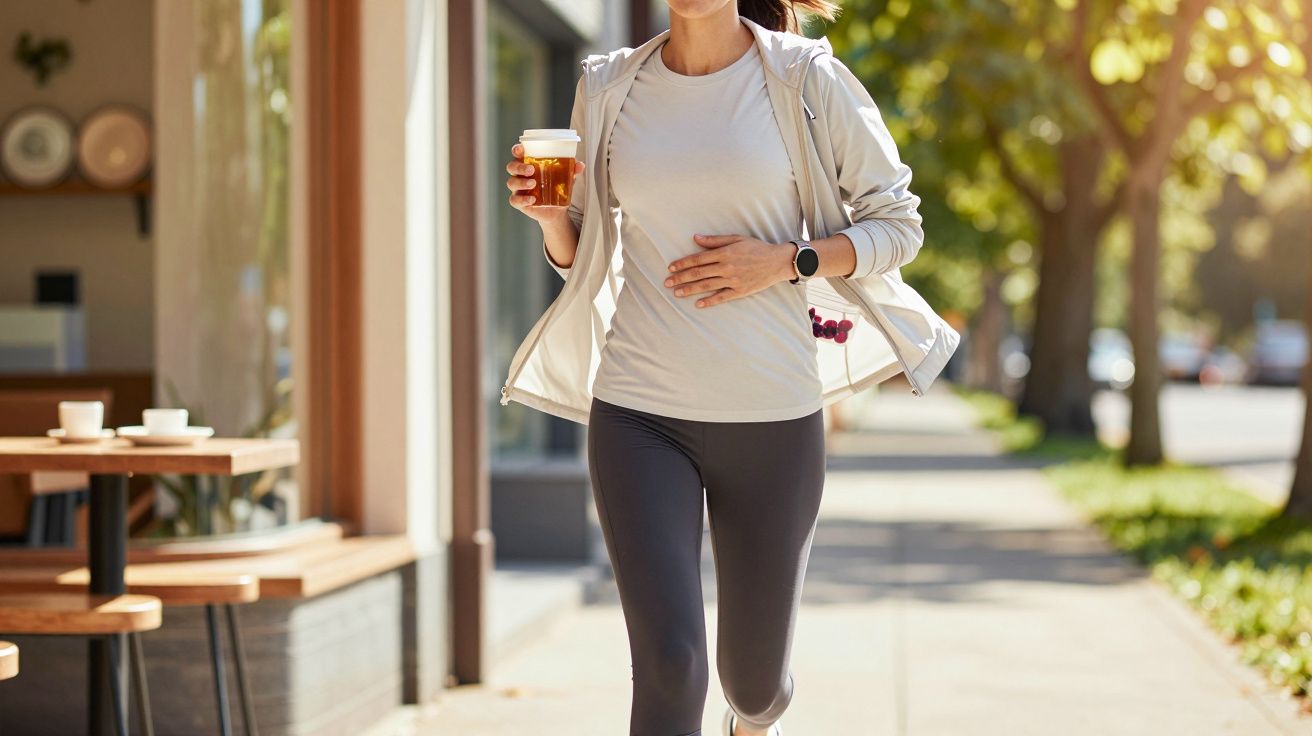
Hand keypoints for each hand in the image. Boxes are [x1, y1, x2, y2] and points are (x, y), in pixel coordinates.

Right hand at [505, 142, 583, 224]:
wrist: (557, 210)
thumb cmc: (557, 187)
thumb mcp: (566, 178)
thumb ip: (572, 171)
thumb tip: (580, 165)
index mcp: (529, 163)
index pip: (518, 154)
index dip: (516, 150)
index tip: (520, 149)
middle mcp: (520, 175)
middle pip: (512, 167)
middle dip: (519, 167)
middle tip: (531, 169)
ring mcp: (518, 189)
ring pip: (511, 183)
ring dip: (521, 182)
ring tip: (533, 183)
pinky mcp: (519, 202)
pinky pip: (515, 200)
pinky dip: (522, 199)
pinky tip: (532, 199)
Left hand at [663, 234, 795, 307]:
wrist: (778, 261)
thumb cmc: (757, 248)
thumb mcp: (736, 239)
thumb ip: (715, 240)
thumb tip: (695, 238)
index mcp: (725, 253)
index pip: (698, 258)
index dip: (683, 263)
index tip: (671, 267)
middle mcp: (727, 267)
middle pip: (699, 273)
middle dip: (681, 278)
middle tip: (667, 283)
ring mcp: (733, 280)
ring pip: (707, 286)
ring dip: (690, 290)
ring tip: (676, 293)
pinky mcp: (740, 291)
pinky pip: (722, 297)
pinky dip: (709, 301)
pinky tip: (698, 304)